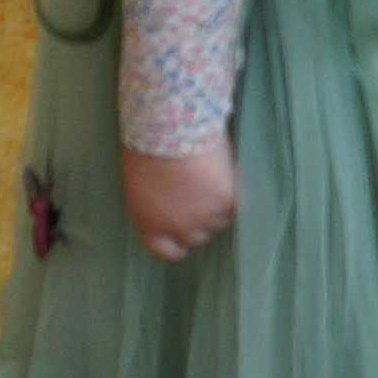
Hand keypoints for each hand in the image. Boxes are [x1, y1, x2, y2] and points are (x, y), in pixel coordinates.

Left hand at [123, 139, 237, 261]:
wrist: (169, 126)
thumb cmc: (145, 146)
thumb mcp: (140, 185)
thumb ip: (156, 205)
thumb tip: (171, 207)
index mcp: (150, 224)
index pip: (167, 251)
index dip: (178, 245)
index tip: (183, 238)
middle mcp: (178, 226)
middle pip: (198, 237)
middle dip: (201, 222)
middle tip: (202, 198)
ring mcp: (205, 215)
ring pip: (221, 221)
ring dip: (219, 206)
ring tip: (214, 180)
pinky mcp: (227, 200)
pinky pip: (237, 204)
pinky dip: (234, 192)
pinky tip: (228, 175)